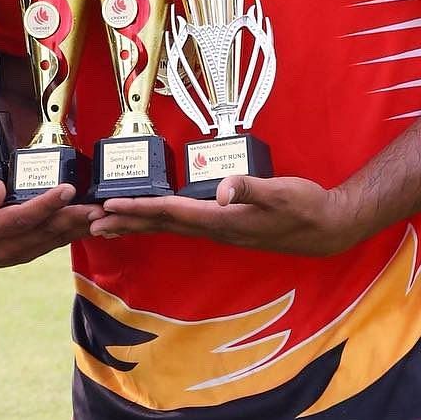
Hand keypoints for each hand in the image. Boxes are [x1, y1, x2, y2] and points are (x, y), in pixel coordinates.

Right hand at [0, 173, 102, 267]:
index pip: (21, 218)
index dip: (46, 204)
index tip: (67, 190)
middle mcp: (5, 248)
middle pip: (44, 231)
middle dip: (74, 218)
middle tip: (99, 207)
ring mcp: (19, 255)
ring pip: (53, 240)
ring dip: (80, 227)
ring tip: (103, 215)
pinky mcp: (29, 254)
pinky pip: (54, 243)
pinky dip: (73, 233)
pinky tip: (91, 224)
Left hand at [90, 174, 360, 255]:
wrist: (329, 227)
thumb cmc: (306, 206)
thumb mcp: (281, 192)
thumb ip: (251, 189)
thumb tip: (222, 189)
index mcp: (222, 219)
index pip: (171, 212)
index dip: (139, 208)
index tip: (110, 207)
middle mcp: (217, 228)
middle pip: (162, 224)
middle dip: (126, 222)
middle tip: (91, 222)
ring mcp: (222, 230)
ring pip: (171, 227)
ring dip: (139, 225)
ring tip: (109, 226)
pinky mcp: (228, 226)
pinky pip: (184, 225)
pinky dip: (162, 221)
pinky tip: (155, 219)